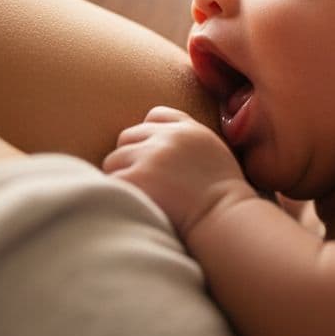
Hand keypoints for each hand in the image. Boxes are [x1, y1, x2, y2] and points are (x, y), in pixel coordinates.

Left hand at [103, 106, 254, 234]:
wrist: (223, 219)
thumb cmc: (222, 197)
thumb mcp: (214, 153)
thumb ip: (189, 141)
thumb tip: (160, 144)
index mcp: (188, 129)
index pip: (155, 116)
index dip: (148, 135)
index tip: (152, 156)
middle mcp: (167, 138)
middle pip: (127, 137)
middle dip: (130, 157)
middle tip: (143, 183)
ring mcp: (150, 156)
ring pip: (114, 160)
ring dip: (120, 177)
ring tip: (139, 197)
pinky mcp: (136, 178)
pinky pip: (110, 181)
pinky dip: (116, 194)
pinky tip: (132, 206)